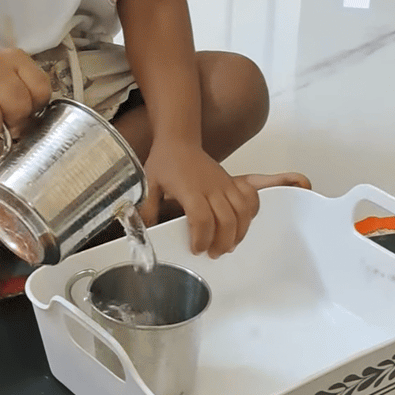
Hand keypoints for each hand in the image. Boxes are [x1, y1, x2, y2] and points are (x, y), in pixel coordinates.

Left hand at [140, 140, 260, 258]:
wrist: (179, 140)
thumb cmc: (166, 161)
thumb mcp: (150, 183)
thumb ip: (148, 208)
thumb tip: (143, 231)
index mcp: (190, 189)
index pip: (202, 218)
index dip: (202, 238)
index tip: (196, 249)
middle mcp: (211, 187)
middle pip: (227, 220)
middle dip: (222, 242)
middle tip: (213, 253)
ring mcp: (224, 184)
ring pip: (242, 211)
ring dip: (239, 233)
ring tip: (228, 245)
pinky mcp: (231, 181)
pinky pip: (250, 197)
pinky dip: (251, 213)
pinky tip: (242, 224)